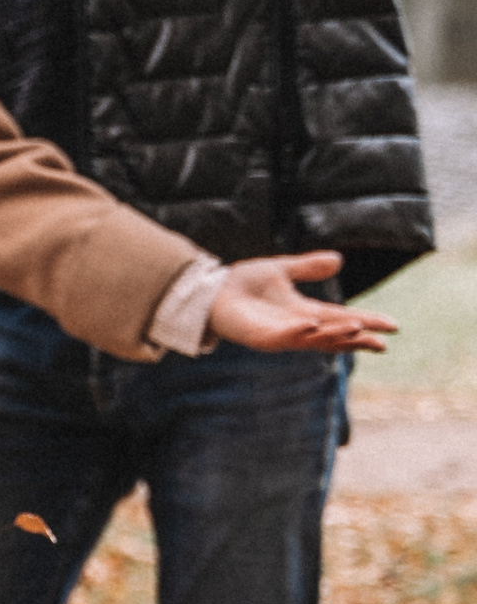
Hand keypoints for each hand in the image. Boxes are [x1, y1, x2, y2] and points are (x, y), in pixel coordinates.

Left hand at [206, 253, 395, 354]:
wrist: (211, 290)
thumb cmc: (243, 283)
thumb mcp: (282, 269)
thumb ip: (308, 267)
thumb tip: (338, 261)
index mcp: (304, 312)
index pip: (342, 318)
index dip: (366, 322)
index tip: (392, 326)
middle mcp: (296, 326)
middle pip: (334, 335)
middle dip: (358, 338)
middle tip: (383, 343)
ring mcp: (279, 334)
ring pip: (313, 339)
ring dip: (334, 335)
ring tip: (358, 330)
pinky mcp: (259, 337)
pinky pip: (282, 337)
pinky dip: (298, 332)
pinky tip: (313, 326)